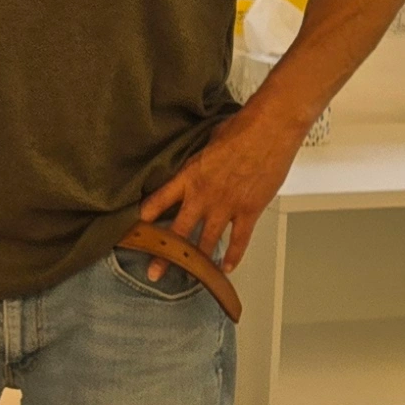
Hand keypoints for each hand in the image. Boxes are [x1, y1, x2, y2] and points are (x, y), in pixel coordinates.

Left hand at [139, 99, 302, 268]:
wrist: (270, 130)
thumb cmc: (240, 128)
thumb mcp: (207, 141)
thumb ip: (199, 159)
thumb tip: (197, 161)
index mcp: (190, 175)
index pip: (160, 199)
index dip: (147, 215)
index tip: (134, 229)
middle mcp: (204, 195)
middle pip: (179, 230)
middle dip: (165, 253)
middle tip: (154, 271)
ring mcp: (227, 206)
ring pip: (207, 240)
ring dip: (197, 261)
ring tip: (187, 276)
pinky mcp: (249, 211)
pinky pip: (239, 239)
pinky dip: (233, 255)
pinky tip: (225, 268)